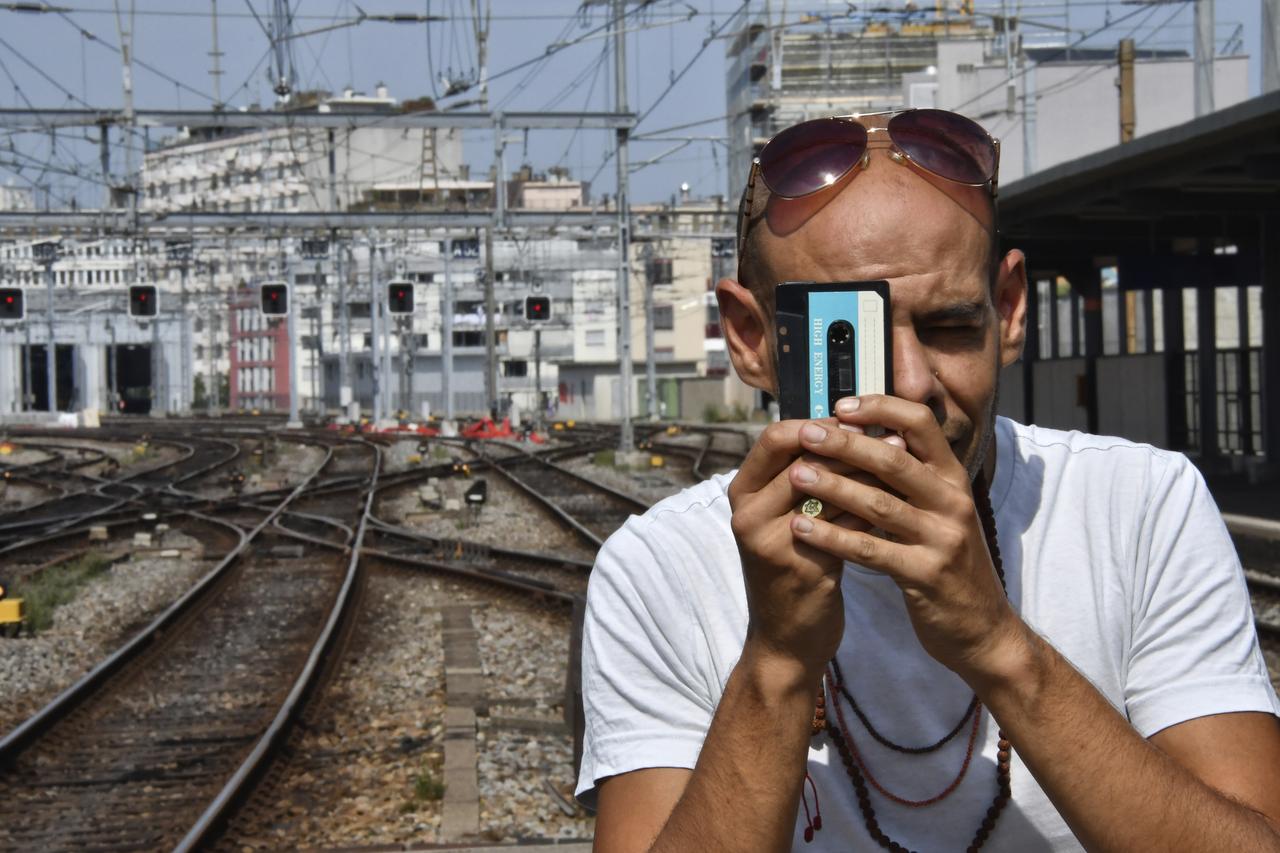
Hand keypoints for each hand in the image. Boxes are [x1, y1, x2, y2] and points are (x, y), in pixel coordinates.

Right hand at [728, 419, 881, 678]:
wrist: (786, 639)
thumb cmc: (793, 567)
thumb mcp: (784, 518)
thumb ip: (803, 477)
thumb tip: (848, 427)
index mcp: (742, 492)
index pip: (775, 436)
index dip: (819, 423)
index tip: (858, 421)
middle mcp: (748, 513)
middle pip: (803, 457)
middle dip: (852, 443)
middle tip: (893, 436)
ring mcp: (770, 541)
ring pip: (828, 488)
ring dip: (870, 472)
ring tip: (906, 462)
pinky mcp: (800, 566)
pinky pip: (844, 524)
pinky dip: (873, 509)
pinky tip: (901, 502)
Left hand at [785, 396, 1021, 682]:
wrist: (983, 629)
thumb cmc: (948, 564)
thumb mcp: (939, 512)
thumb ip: (911, 479)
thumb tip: (864, 438)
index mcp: (953, 479)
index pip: (922, 424)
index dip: (882, 408)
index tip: (841, 406)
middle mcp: (952, 501)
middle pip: (894, 459)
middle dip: (846, 443)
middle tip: (805, 433)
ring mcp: (943, 538)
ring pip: (880, 504)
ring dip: (833, 486)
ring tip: (796, 475)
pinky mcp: (926, 574)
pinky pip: (871, 550)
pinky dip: (833, 537)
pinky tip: (802, 528)